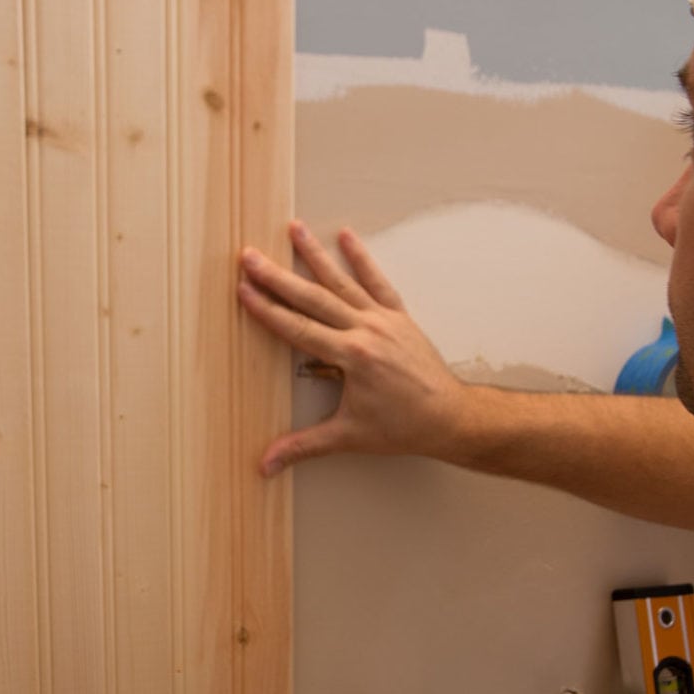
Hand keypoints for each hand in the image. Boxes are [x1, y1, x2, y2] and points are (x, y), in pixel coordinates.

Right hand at [239, 223, 467, 475]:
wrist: (449, 418)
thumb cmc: (402, 428)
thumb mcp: (348, 436)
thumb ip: (303, 447)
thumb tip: (266, 465)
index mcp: (351, 357)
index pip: (298, 329)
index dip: (267, 310)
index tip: (244, 291)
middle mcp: (366, 330)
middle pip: (312, 299)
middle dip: (278, 277)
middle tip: (250, 256)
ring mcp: (384, 320)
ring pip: (342, 282)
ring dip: (315, 255)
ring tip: (293, 228)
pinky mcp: (399, 317)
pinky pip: (377, 282)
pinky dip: (361, 259)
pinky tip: (346, 236)